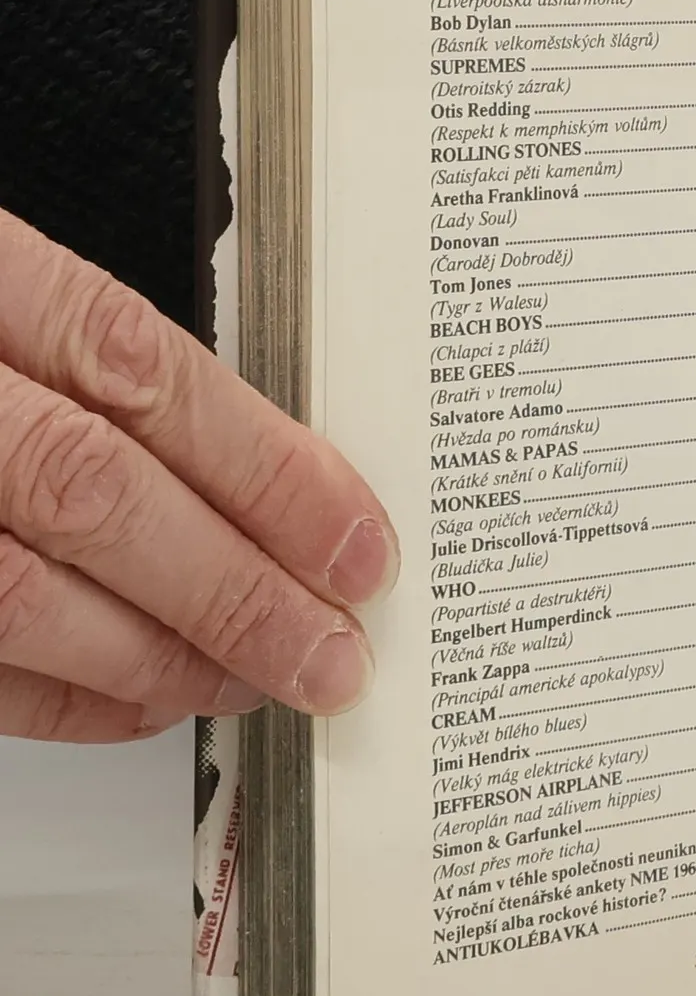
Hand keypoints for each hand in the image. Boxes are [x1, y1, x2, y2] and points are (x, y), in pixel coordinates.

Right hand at [0, 210, 397, 741]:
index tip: (359, 542)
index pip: (136, 369)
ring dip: (160, 653)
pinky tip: (145, 701)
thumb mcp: (0, 293)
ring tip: (263, 677)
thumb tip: (273, 479)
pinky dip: (60, 696)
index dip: (264, 466)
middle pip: (89, 492)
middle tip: (335, 651)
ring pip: (15, 592)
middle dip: (234, 587)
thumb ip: (92, 369)